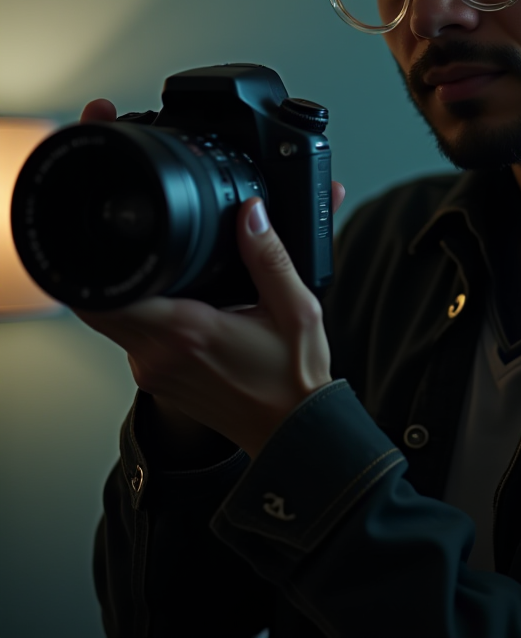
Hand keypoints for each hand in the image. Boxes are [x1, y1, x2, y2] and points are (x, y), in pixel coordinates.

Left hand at [76, 99, 344, 457]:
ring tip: (164, 260)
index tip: (116, 225)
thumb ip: (271, 256)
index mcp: (187, 331)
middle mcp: (157, 354)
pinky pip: (131, 333)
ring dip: (128, 285)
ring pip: (114, 315)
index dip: (103, 253)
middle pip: (100, 298)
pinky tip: (177, 295)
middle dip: (112, 259)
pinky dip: (142, 308)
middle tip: (138, 232)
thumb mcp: (297, 308)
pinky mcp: (156, 378)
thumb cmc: (295, 380)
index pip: (113, 289)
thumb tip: (253, 212)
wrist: (293, 433)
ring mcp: (152, 370)